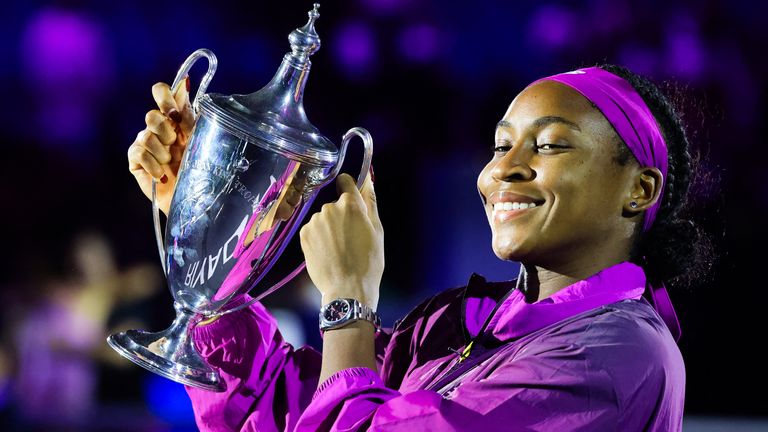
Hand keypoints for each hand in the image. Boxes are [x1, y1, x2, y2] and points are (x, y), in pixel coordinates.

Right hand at [127, 78, 194, 214]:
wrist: (194, 200)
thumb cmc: (201, 169)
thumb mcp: (200, 139)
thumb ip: (190, 114)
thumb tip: (184, 82)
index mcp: (176, 119)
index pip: (162, 92)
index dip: (164, 96)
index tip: (174, 112)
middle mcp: (160, 128)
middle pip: (151, 115)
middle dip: (165, 130)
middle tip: (176, 144)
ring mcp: (146, 144)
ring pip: (145, 134)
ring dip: (162, 151)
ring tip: (172, 163)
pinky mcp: (136, 161)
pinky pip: (138, 152)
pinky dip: (153, 165)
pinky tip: (162, 176)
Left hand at [299, 173, 382, 309]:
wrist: (347, 289)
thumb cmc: (368, 262)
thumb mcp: (377, 231)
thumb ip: (371, 202)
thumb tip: (368, 180)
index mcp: (351, 205)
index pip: (346, 181)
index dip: (350, 189)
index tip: (353, 199)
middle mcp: (329, 208)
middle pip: (335, 203)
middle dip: (342, 215)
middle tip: (351, 237)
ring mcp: (314, 221)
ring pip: (324, 218)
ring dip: (330, 227)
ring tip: (339, 248)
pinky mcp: (304, 234)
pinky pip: (313, 229)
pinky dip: (319, 237)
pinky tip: (328, 252)